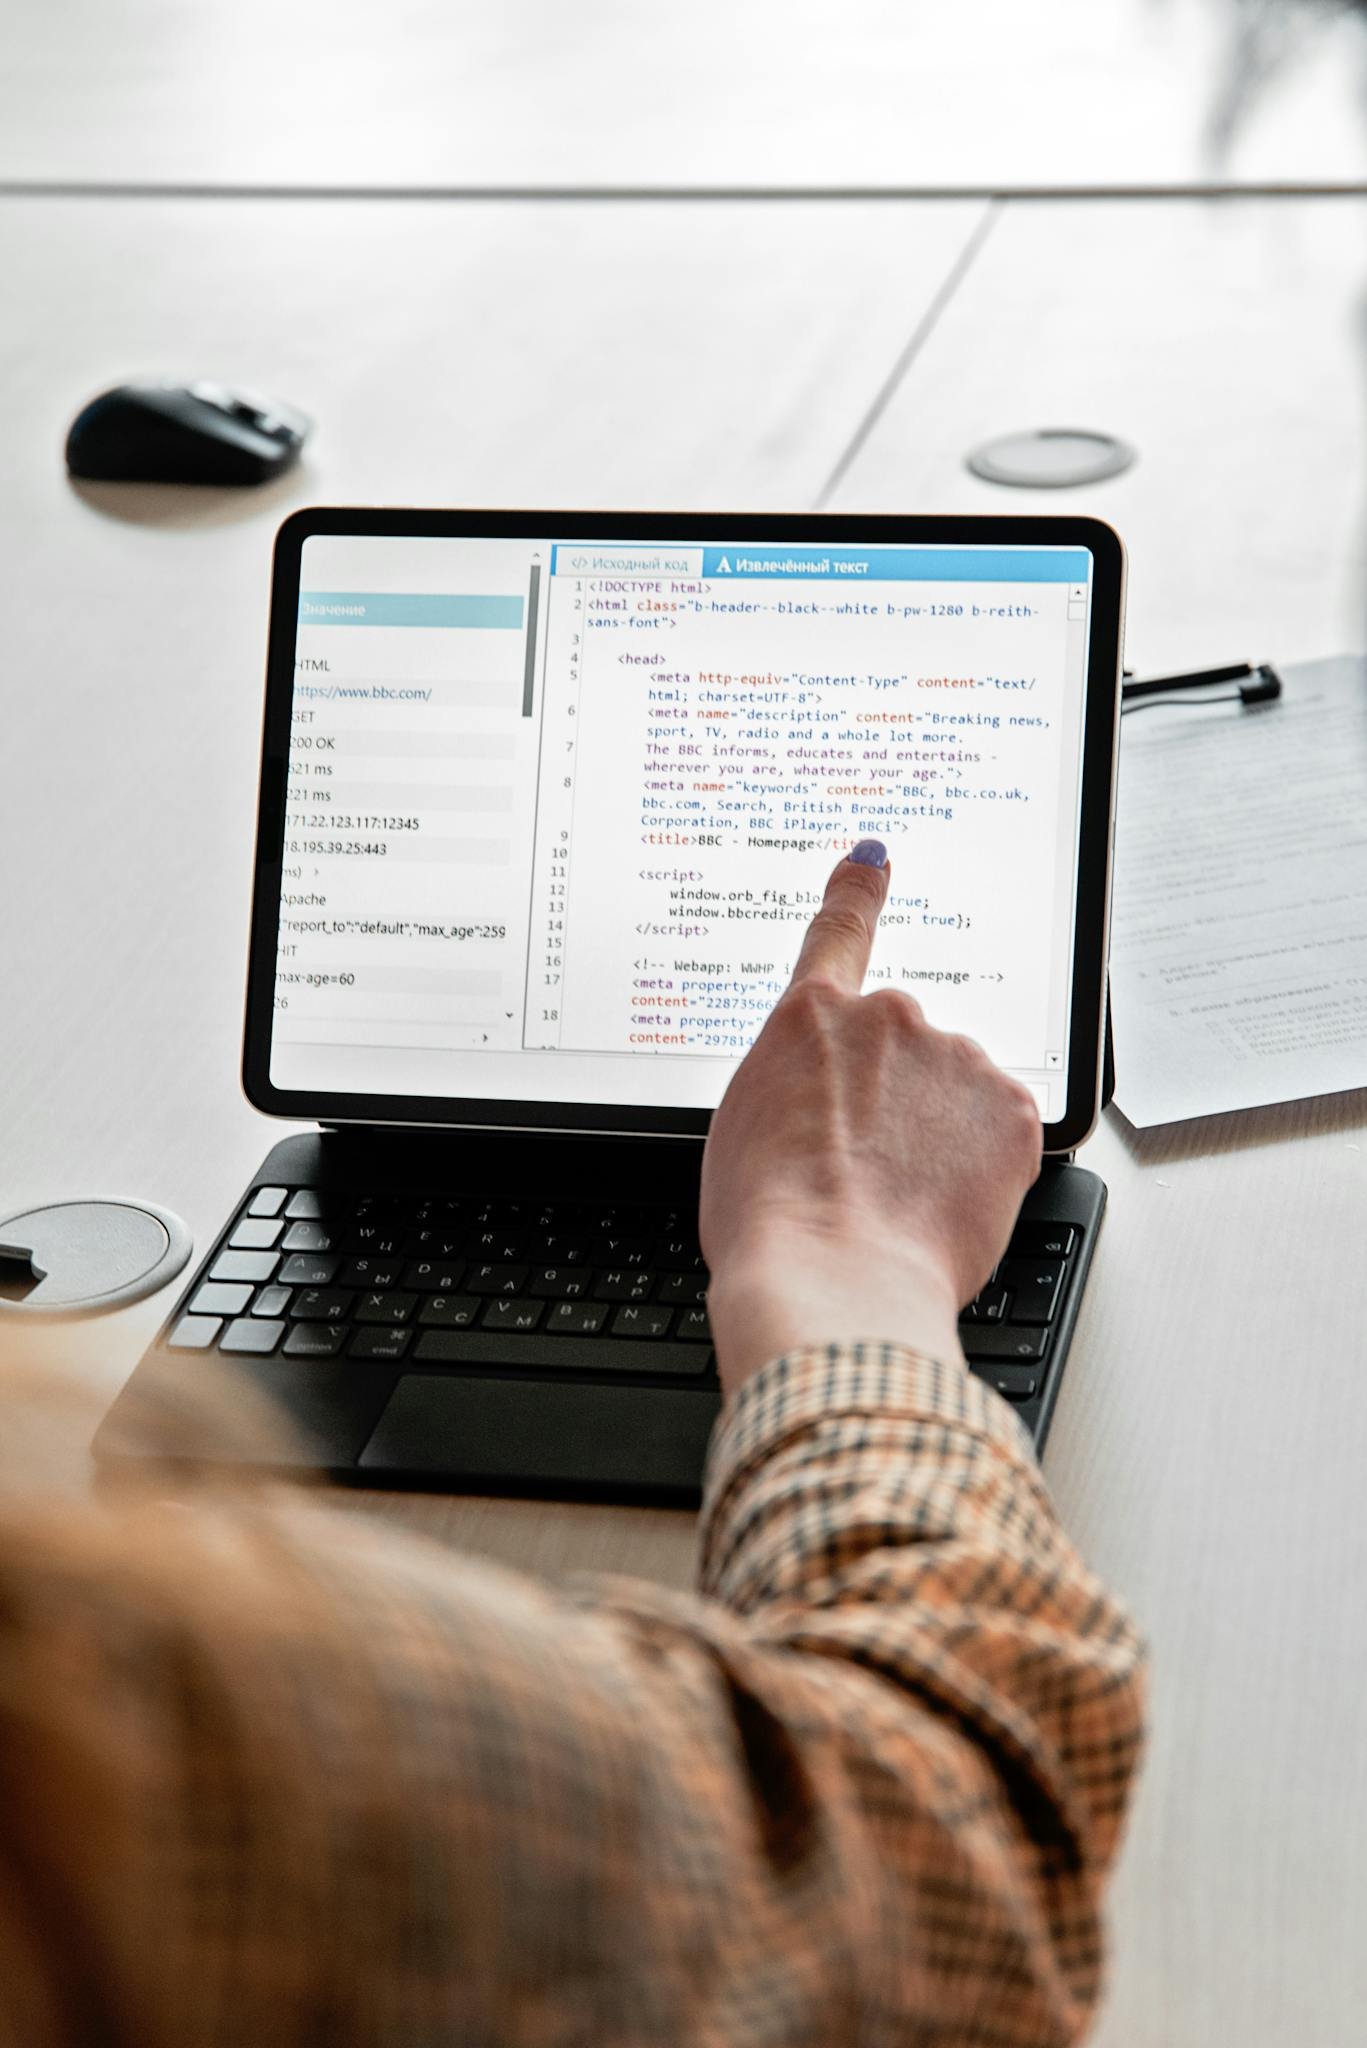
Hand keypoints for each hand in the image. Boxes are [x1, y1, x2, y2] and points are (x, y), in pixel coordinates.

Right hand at [700, 842, 1042, 1394]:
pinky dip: (980, 1164)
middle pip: (901, 1049)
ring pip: (953, 1091)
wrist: (833, 1280)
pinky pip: (999, 1130)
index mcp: (810, 1020)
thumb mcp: (743, 1135)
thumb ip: (795, 1091)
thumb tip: (825, 1109)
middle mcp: (890, 1020)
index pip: (838, 933)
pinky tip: (941, 1203)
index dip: (856, 893)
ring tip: (896, 1200)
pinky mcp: (1012, 1112)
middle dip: (893, 1099)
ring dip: (936, 1133)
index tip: (873, 861)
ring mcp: (956, 1061)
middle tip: (862, 1173)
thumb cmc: (773, 1225)